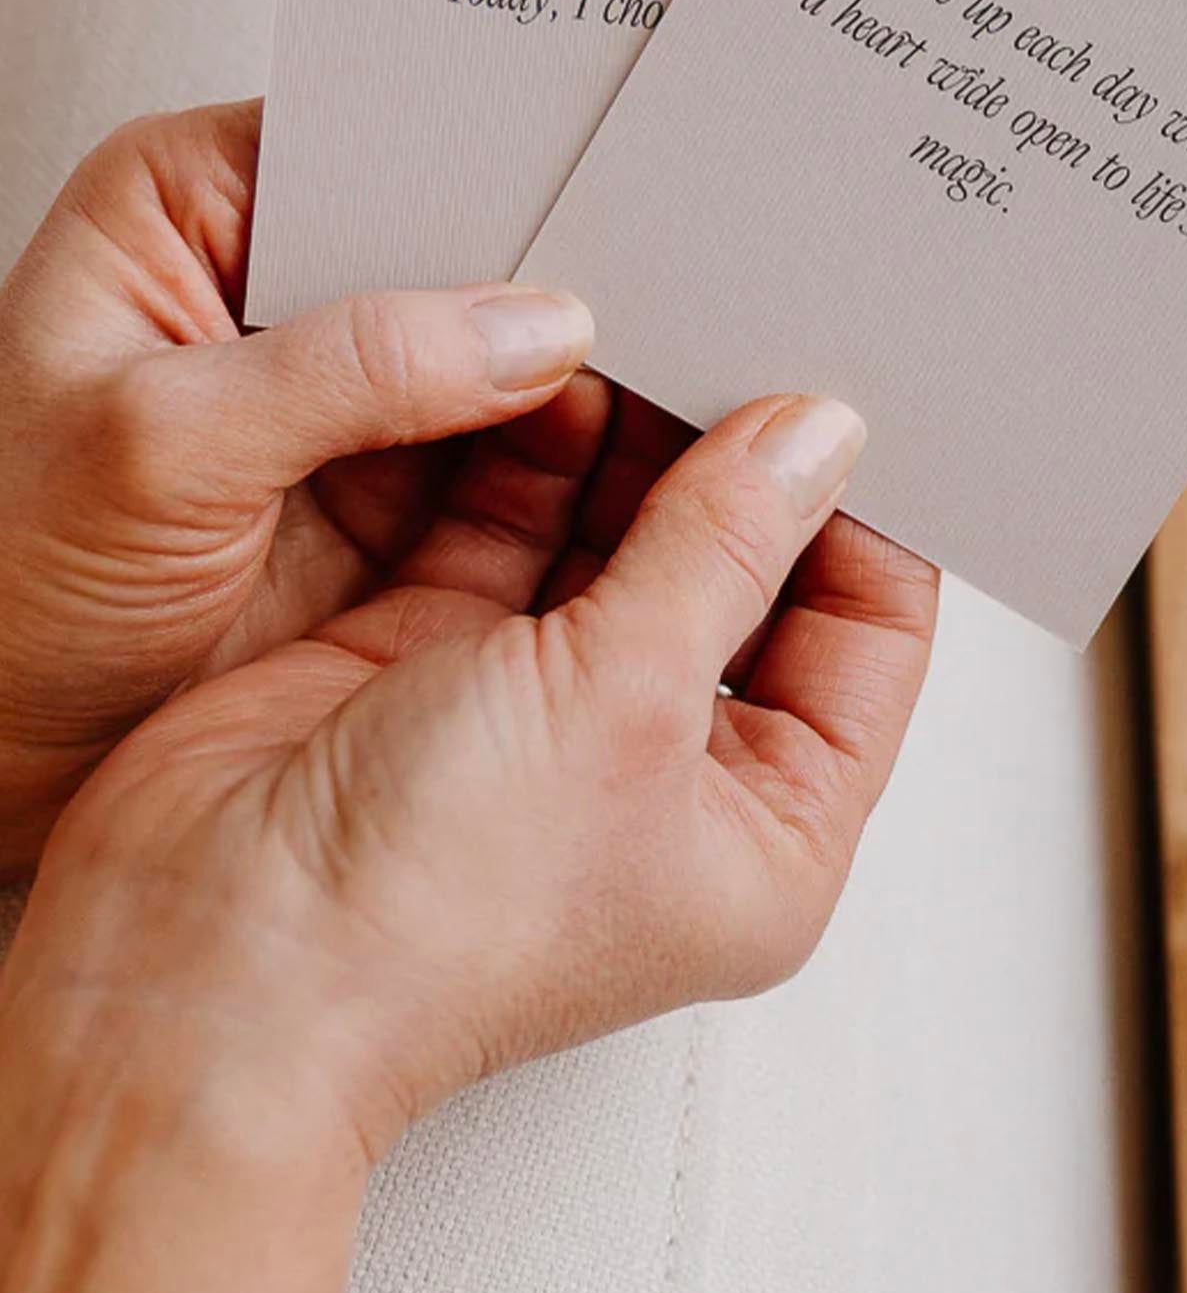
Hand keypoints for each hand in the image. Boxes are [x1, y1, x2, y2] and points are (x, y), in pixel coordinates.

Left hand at [0, 99, 613, 873]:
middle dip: (560, 278)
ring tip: (693, 372)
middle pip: (461, 250)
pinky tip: (649, 460)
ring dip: (589, 378)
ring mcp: (350, 401)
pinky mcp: (397, 498)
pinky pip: (517, 465)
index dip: (490, 162)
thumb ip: (353, 371)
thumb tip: (532, 323)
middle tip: (673, 286)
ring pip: (504, 360)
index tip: (600, 180)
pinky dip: (581, 470)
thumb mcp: (158, 447)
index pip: (376, 144)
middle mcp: (282, 293)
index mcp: (192, 211)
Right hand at [0, 190, 937, 1166]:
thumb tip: (812, 442)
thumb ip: (722, 550)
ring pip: (625, 543)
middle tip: (744, 337)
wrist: (211, 967)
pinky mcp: (441, 666)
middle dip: (741, 466)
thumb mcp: (630, 701)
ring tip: (652, 325)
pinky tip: (548, 363)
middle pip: (745, 581)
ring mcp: (555, 720)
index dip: (868, 520)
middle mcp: (671, 778)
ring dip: (633, 446)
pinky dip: (528, 455)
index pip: (866, 642)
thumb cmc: (437, 910)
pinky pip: (512, 531)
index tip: (848, 398)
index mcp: (770, 832)